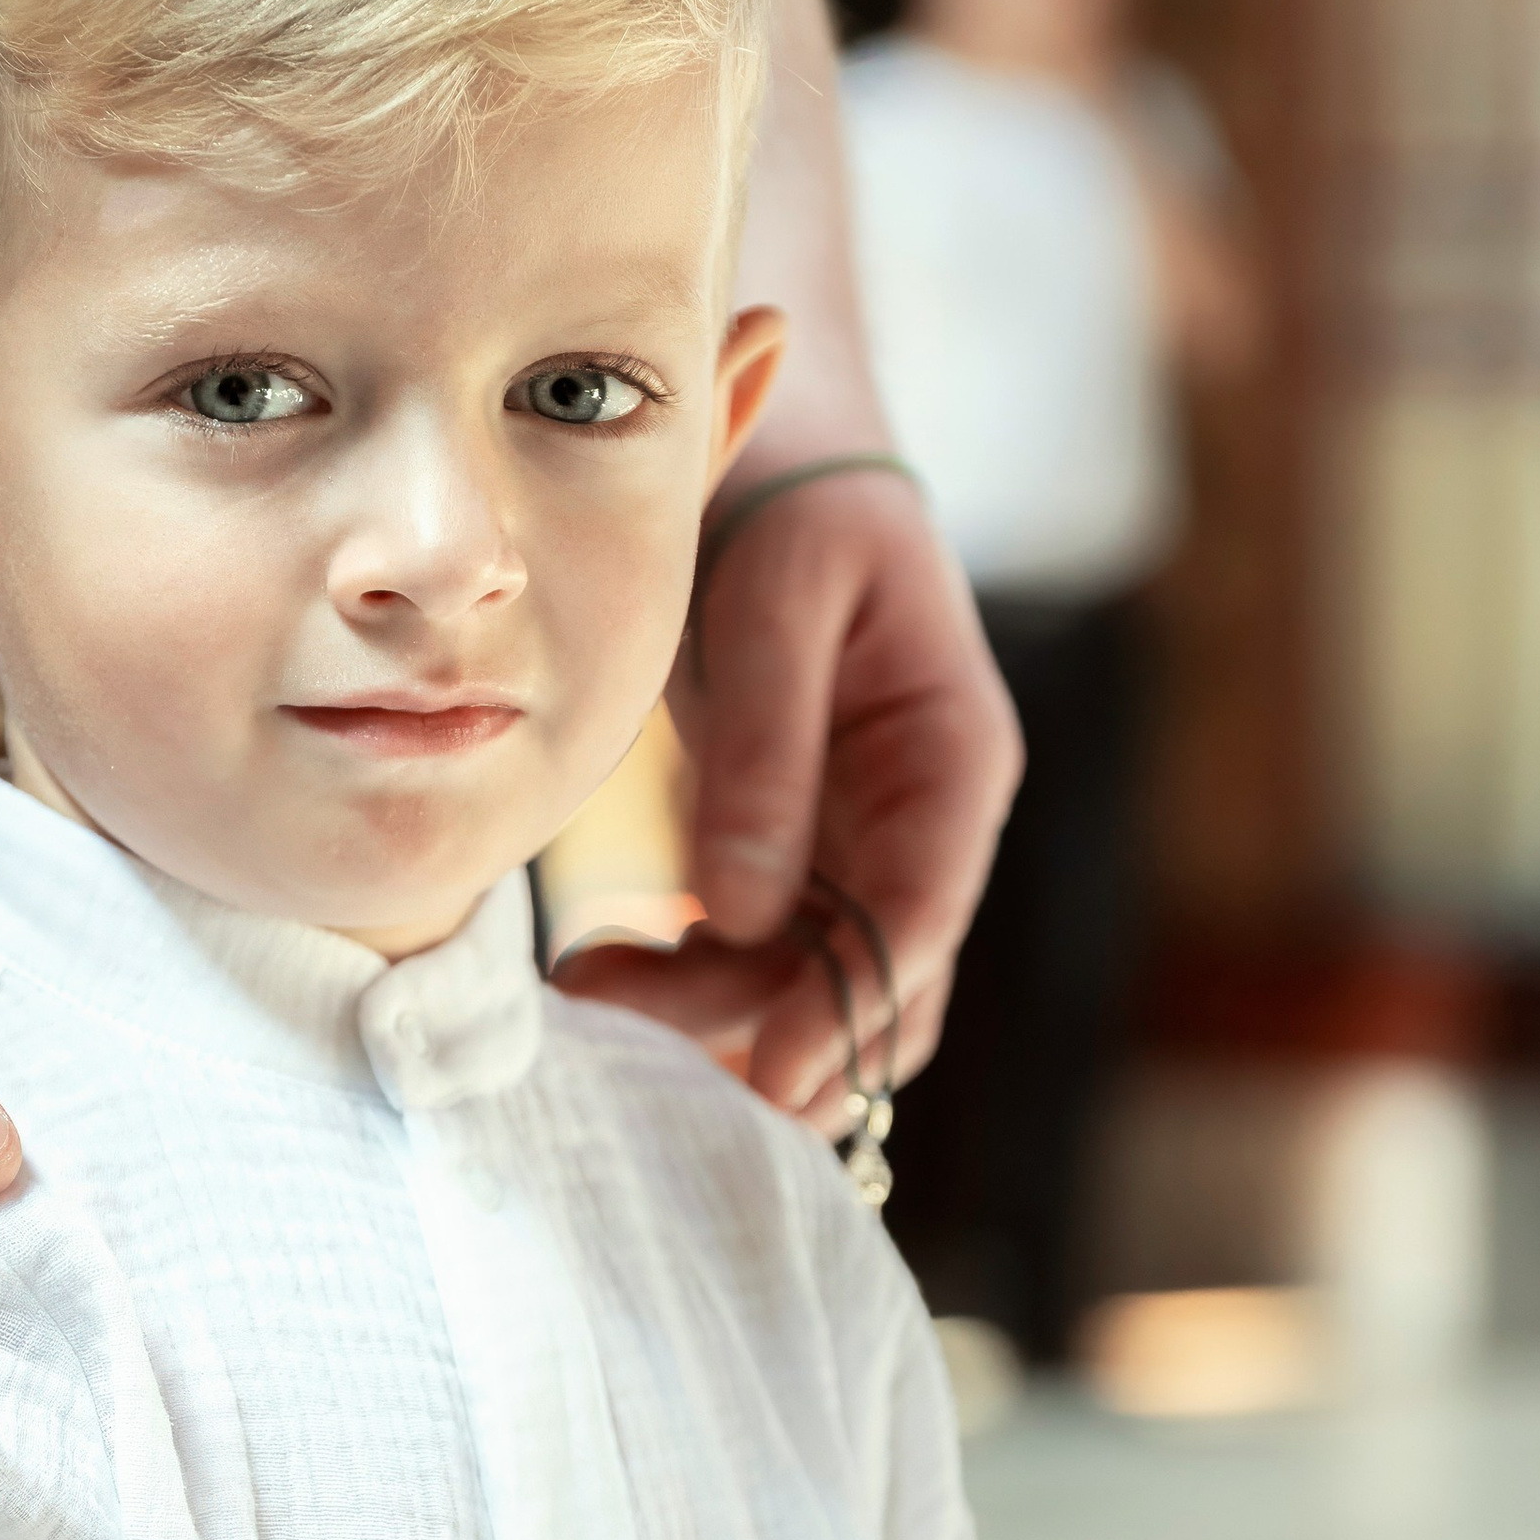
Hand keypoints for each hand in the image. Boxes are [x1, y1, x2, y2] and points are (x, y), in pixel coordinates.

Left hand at [555, 469, 1019, 1125]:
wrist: (780, 465)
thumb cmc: (790, 512)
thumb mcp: (774, 606)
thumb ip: (761, 753)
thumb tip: (741, 913)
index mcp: (953, 760)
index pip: (919, 917)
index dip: (851, 1006)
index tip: (773, 1074)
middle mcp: (925, 826)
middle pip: (871, 981)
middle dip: (765, 1032)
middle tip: (632, 1040)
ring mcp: (866, 849)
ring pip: (811, 986)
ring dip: (713, 1015)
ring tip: (586, 988)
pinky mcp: (801, 856)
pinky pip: (761, 955)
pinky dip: (691, 977)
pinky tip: (604, 964)